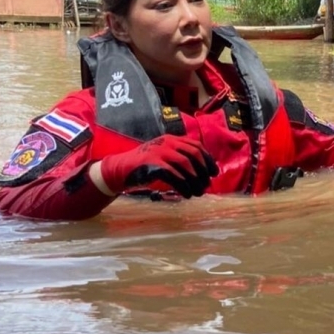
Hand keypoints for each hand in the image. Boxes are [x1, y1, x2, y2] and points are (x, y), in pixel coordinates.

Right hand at [98, 135, 218, 197]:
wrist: (119, 170)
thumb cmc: (144, 167)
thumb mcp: (163, 157)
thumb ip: (179, 160)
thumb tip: (203, 174)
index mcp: (171, 139)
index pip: (196, 146)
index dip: (208, 159)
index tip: (214, 172)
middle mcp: (167, 143)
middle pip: (193, 154)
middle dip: (203, 171)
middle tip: (207, 184)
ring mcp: (159, 152)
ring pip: (185, 165)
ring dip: (195, 180)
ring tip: (198, 192)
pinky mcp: (152, 164)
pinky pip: (173, 175)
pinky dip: (183, 185)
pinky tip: (187, 194)